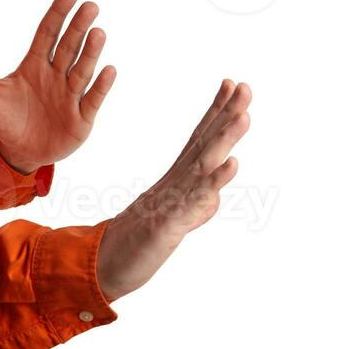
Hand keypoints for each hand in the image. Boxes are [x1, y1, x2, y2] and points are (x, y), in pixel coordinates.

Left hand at [0, 0, 116, 172]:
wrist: (18, 151)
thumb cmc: (3, 118)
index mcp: (35, 65)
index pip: (47, 33)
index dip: (58, 13)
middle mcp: (56, 76)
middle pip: (68, 47)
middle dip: (78, 27)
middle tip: (90, 5)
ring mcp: (70, 97)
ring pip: (81, 70)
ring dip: (90, 52)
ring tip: (98, 32)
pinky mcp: (81, 119)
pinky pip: (92, 100)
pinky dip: (100, 86)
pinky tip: (109, 70)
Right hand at [96, 79, 252, 302]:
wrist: (105, 264)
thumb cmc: (138, 241)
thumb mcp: (175, 222)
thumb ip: (196, 207)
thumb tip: (214, 198)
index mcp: (177, 178)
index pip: (201, 138)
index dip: (217, 110)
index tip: (232, 83)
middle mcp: (176, 182)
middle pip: (204, 142)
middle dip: (226, 113)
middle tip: (245, 86)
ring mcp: (173, 199)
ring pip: (204, 164)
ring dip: (225, 138)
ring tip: (244, 115)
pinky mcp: (170, 222)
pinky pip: (195, 200)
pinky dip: (215, 181)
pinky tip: (233, 164)